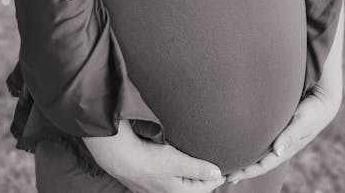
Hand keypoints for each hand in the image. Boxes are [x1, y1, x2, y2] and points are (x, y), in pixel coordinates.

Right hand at [83, 118, 225, 192]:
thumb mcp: (176, 162)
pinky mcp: (148, 177)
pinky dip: (176, 170)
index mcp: (176, 192)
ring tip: (198, 163)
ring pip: (179, 181)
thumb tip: (217, 174)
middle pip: (191, 186)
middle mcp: (167, 192)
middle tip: (214, 166)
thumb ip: (197, 168)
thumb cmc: (147, 160)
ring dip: (189, 174)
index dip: (215, 178)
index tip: (225, 170)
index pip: (203, 189)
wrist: (119, 156)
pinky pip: (168, 176)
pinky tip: (176, 161)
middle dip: (203, 178)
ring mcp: (156, 186)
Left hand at [225, 86, 341, 183]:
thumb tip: (277, 152)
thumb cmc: (312, 112)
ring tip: (230, 164)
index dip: (247, 171)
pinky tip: (242, 145)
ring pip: (260, 154)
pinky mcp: (278, 130)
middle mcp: (281, 147)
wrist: (322, 102)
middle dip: (243, 170)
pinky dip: (251, 147)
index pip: (263, 165)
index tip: (232, 176)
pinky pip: (262, 142)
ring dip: (246, 160)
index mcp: (286, 149)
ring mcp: (279, 139)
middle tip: (224, 176)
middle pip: (259, 163)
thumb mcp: (301, 123)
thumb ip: (290, 135)